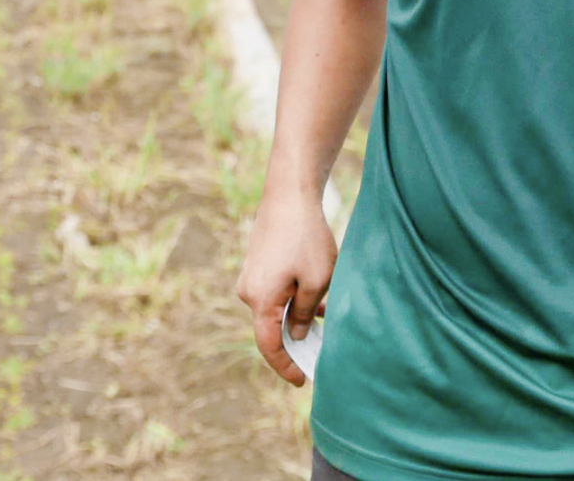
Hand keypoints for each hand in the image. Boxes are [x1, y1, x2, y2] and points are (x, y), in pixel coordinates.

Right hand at [234, 188, 335, 386]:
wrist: (289, 194)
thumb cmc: (306, 237)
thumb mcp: (317, 281)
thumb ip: (305, 313)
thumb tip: (296, 333)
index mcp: (260, 300)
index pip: (269, 346)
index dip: (285, 366)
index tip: (302, 380)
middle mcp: (248, 292)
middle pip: (270, 328)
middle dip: (295, 342)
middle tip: (321, 355)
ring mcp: (250, 277)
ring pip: (274, 309)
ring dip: (297, 318)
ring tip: (325, 322)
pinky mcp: (257, 265)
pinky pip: (274, 293)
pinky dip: (292, 300)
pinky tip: (317, 298)